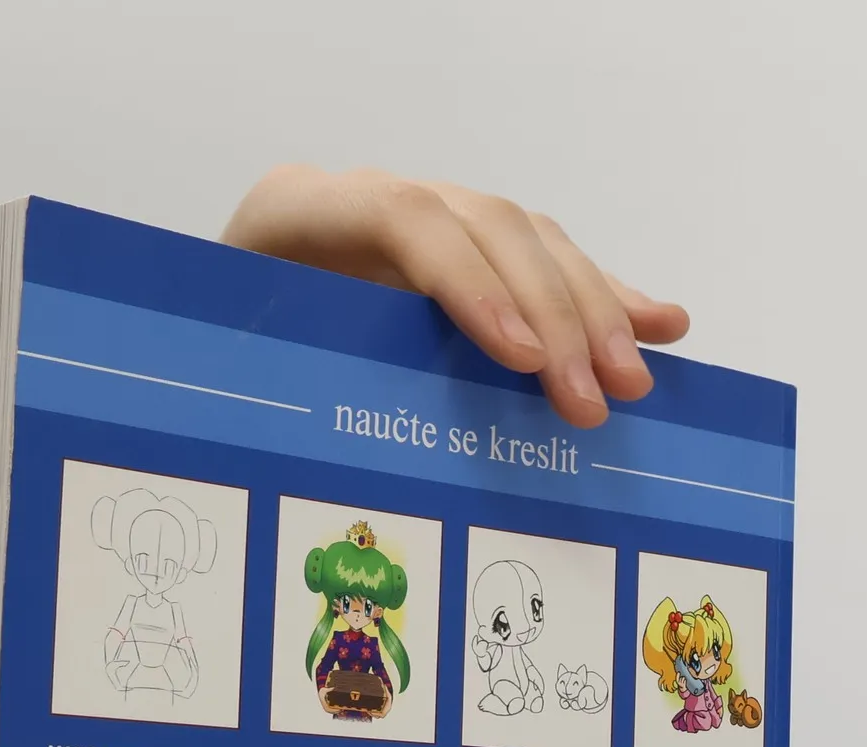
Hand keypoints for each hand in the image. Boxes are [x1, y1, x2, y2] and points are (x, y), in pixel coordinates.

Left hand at [223, 168, 689, 429]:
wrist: (206, 325)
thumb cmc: (216, 353)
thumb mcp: (229, 356)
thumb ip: (285, 366)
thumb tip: (356, 426)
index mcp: (302, 210)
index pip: (408, 221)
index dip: (476, 285)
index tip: (524, 358)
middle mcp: (374, 199)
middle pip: (489, 226)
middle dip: (555, 314)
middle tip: (594, 397)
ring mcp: (426, 219)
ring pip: (531, 241)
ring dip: (594, 311)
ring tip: (633, 376)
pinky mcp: (463, 251)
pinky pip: (544, 263)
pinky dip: (602, 298)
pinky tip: (660, 324)